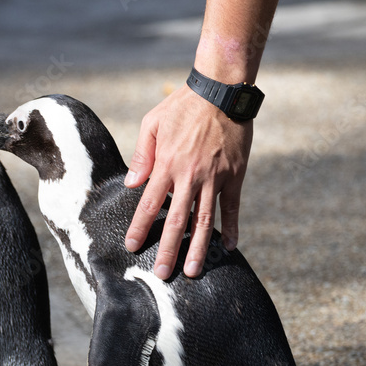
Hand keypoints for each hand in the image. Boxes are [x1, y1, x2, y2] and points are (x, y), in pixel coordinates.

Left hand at [123, 86, 250, 279]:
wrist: (221, 91)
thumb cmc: (182, 106)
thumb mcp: (151, 124)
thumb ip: (141, 156)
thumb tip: (131, 184)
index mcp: (166, 165)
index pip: (148, 204)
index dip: (139, 227)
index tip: (132, 247)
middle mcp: (189, 176)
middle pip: (176, 221)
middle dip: (168, 250)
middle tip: (162, 274)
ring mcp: (214, 177)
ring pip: (204, 220)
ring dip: (198, 248)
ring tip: (192, 271)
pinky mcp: (235, 175)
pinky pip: (232, 206)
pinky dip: (232, 227)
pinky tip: (228, 246)